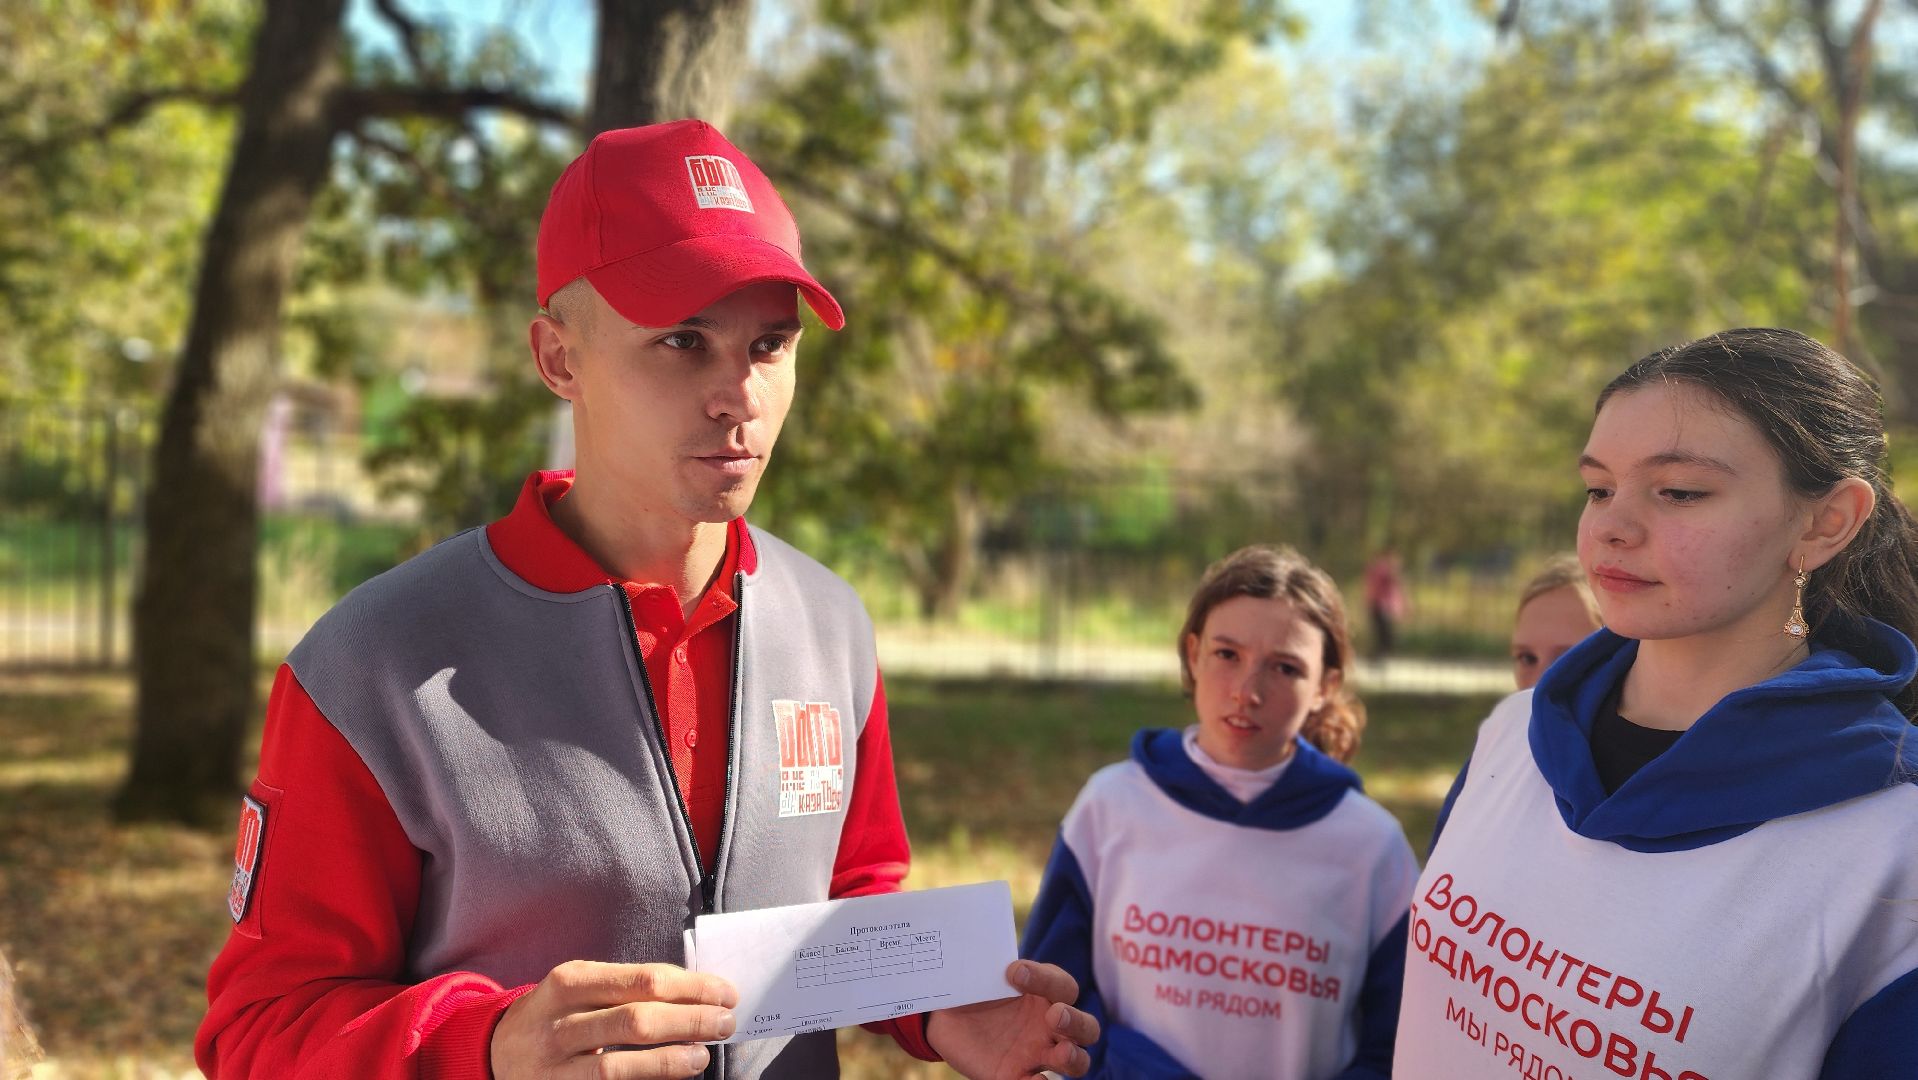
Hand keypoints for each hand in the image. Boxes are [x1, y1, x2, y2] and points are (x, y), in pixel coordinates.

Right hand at [491, 960, 737, 1079]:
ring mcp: (554, 1065)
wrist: (496, 1049)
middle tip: (725, 1023)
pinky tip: (672, 1077)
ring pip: (619, 1065)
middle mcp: (558, 1022)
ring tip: (702, 1055)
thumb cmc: (557, 1012)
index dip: (692, 988)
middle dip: (689, 1021)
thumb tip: (696, 991)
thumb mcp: (582, 986)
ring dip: (669, 1060)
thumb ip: (628, 985)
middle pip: (636, 1021)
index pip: (643, 981)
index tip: (726, 993)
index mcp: (570, 982)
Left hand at [926, 959, 1099, 1078]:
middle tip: (1054, 1015)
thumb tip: (975, 956)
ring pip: (1077, 1060)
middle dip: (1075, 1021)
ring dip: (1073, 1057)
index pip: (1061, 985)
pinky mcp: (1017, 1075)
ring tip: (1061, 1052)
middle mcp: (1049, 1025)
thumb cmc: (971, 991)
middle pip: (1085, 1027)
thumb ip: (984, 969)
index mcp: (1044, 994)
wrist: (947, 1019)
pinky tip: (1035, 1079)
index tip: (1013, 971)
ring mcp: (1038, 1053)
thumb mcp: (975, 977)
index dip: (1043, 977)